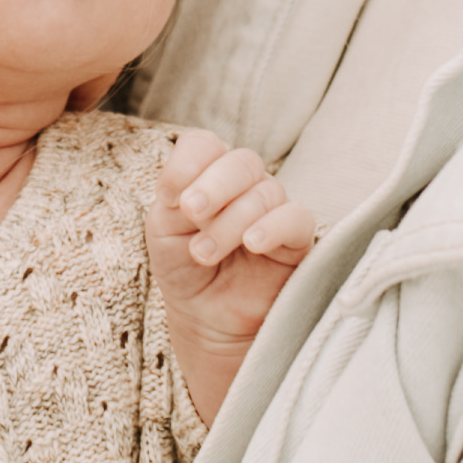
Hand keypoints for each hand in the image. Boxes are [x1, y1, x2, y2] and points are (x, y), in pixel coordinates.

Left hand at [143, 130, 314, 354]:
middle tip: (191, 212)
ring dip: (229, 222)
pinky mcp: (298, 237)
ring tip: (204, 253)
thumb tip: (191, 191)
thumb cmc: (184, 268)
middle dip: (213, 186)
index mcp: (209, 174)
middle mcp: (245, 184)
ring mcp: (274, 207)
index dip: (187, 164)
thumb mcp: (164, 231)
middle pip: (241, 162)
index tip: (167, 197)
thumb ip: (174, 202)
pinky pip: (296, 218)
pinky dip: (272, 227)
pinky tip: (252, 243)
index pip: (205, 146)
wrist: (206, 316)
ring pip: (264, 192)